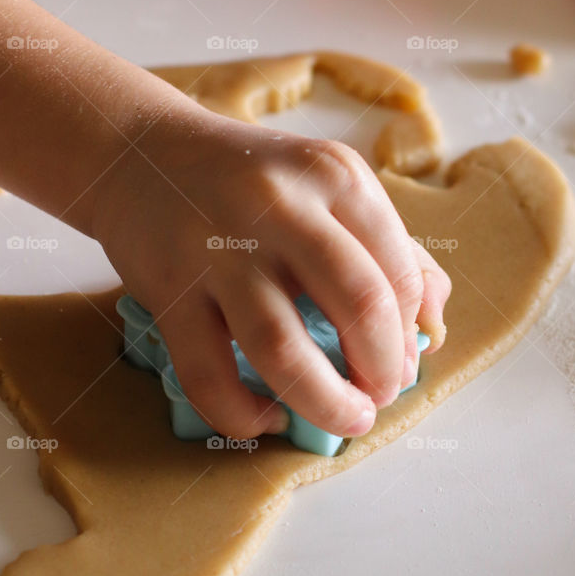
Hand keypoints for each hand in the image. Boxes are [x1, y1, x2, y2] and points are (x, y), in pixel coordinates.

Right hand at [92, 100, 450, 440]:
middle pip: (359, 304)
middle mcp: (281, 205)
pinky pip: (209, 376)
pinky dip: (244, 414)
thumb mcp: (328, 188)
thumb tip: (433, 327)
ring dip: (328, 402)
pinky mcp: (168, 290)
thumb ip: (389, 247)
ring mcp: (219, 249)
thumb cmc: (252, 182)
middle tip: (382, 394)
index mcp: (335, 176)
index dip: (410, 331)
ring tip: (347, 419)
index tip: (403, 359)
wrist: (141, 156)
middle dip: (384, 369)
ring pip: (284, 349)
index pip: (398, 270)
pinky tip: (267, 417)